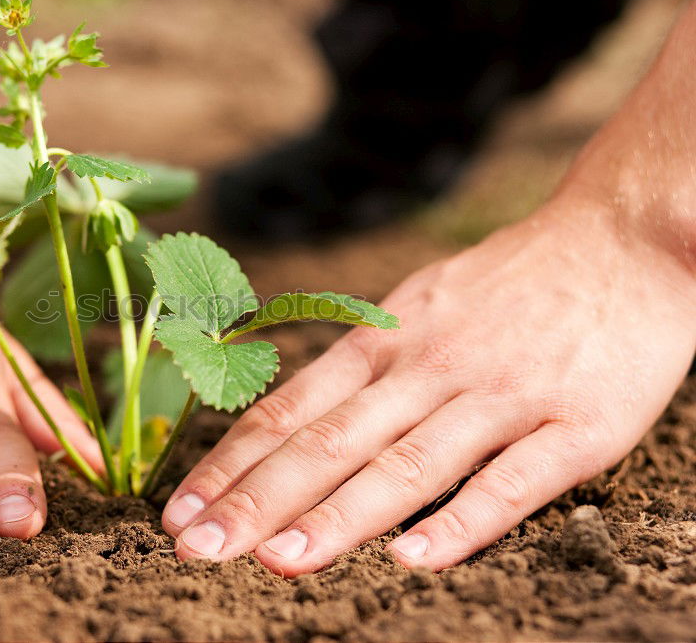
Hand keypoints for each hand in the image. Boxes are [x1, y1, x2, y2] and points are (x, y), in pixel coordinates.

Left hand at [161, 198, 694, 573]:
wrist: (621, 239)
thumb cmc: (506, 285)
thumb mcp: (415, 305)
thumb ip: (359, 367)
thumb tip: (288, 425)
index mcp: (385, 340)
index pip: (289, 410)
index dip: (230, 465)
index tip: (180, 511)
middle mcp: (429, 366)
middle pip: (330, 441)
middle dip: (258, 500)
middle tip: (197, 549)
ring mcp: (500, 395)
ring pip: (407, 464)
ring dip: (340, 516)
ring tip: (280, 562)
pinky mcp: (575, 426)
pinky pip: (512, 481)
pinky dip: (462, 522)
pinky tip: (415, 561)